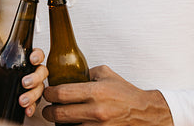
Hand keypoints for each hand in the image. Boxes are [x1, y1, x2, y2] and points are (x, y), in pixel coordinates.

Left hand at [20, 48, 47, 116]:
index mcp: (25, 62)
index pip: (37, 55)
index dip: (37, 55)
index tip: (32, 60)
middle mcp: (33, 73)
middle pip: (42, 72)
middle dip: (35, 77)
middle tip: (24, 83)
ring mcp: (34, 87)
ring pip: (40, 89)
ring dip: (32, 95)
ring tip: (22, 101)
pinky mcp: (33, 101)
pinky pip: (36, 104)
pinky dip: (32, 107)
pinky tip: (27, 110)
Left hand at [42, 65, 172, 124]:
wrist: (145, 113)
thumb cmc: (126, 94)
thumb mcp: (105, 74)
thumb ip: (85, 72)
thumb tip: (67, 73)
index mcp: (95, 92)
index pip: (61, 93)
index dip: (49, 93)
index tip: (47, 92)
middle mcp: (96, 111)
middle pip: (59, 113)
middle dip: (48, 110)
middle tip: (48, 107)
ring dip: (59, 122)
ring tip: (59, 116)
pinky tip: (72, 123)